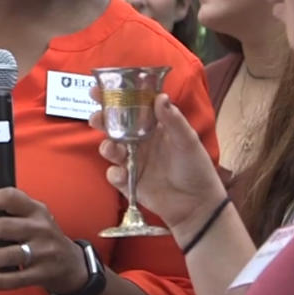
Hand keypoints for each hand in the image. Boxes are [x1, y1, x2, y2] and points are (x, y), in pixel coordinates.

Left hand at [0, 187, 88, 293]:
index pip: (9, 197)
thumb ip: (11, 214)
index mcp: (36, 210)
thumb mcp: (35, 217)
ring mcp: (43, 252)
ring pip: (7, 254)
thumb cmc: (44, 239)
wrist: (72, 264)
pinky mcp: (42, 273)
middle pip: (3, 227)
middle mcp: (41, 228)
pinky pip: (14, 278)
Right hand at [89, 90, 226, 234]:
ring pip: (112, 150)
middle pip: (115, 127)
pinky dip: (115, 174)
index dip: (116, 98)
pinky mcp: (129, 183)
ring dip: (107, 146)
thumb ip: (173, 120)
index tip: (100, 90)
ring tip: (110, 147)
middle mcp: (140, 143)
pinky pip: (115, 175)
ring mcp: (133, 163)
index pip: (132, 108)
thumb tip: (160, 97)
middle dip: (102, 121)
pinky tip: (122, 174)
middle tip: (96, 118)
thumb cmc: (196, 169)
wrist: (197, 205)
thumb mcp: (188, 141)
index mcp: (154, 128)